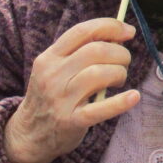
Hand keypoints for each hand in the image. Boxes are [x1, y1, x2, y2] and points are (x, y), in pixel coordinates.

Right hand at [4, 18, 139, 162]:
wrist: (29, 135)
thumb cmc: (51, 97)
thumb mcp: (55, 70)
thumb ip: (79, 52)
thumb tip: (117, 37)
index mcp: (49, 57)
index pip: (82, 31)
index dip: (110, 27)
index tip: (129, 31)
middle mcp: (53, 75)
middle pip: (95, 51)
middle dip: (120, 53)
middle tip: (124, 62)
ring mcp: (61, 99)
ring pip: (99, 74)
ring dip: (119, 73)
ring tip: (119, 80)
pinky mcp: (71, 122)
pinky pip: (99, 110)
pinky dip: (120, 102)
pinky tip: (133, 96)